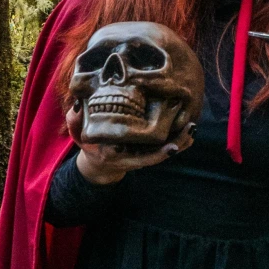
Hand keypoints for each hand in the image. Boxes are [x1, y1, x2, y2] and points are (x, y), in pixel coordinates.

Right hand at [75, 127, 194, 186]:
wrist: (98, 162)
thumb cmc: (90, 144)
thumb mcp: (78, 134)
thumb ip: (75, 121)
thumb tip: (78, 105)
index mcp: (116, 155)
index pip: (139, 157)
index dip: (157, 154)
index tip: (171, 147)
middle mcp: (132, 157)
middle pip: (159, 154)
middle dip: (176, 143)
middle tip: (190, 128)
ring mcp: (141, 155)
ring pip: (165, 151)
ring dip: (181, 140)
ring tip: (193, 127)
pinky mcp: (147, 150)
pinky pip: (165, 146)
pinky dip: (178, 140)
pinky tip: (189, 130)